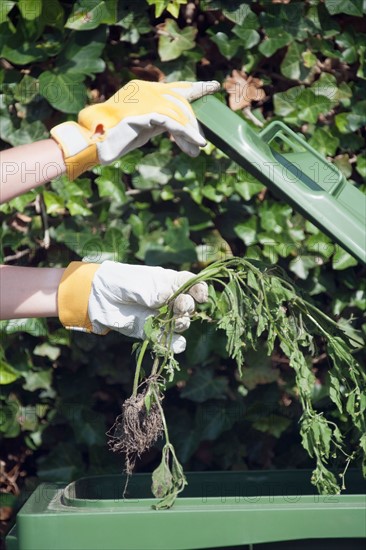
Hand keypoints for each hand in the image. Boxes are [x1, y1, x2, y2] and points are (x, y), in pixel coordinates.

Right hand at [50, 79, 219, 178]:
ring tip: (198, 148)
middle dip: (193, 122)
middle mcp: (145, 89)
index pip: (173, 87)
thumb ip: (159, 122)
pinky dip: (187, 133)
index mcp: (143, 90)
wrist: (92, 143)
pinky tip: (196, 143)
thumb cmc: (113, 139)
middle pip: (179, 101)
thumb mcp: (142, 127)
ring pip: (178, 111)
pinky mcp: (144, 112)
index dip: (194, 88)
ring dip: (190, 132)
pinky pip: (173, 122)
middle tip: (200, 142)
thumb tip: (181, 129)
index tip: (212, 87)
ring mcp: (144, 98)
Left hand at [58, 261, 207, 353]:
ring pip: (179, 324)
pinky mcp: (149, 331)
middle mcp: (167, 299)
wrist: (96, 296)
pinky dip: (172, 345)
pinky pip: (165, 340)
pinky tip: (176, 346)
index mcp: (167, 282)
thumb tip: (166, 298)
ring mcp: (159, 316)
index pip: (190, 284)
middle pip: (188, 305)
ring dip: (181, 325)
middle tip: (180, 307)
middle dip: (188, 307)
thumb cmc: (118, 281)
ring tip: (176, 323)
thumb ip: (151, 291)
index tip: (200, 295)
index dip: (199, 289)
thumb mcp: (136, 283)